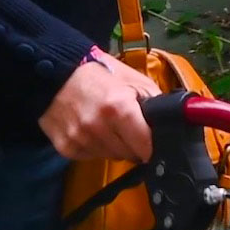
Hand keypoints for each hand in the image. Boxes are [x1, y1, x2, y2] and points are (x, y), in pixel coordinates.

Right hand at [38, 54, 158, 161]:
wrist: (55, 73)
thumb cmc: (100, 73)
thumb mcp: (134, 80)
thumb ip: (155, 102)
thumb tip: (175, 121)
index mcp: (119, 109)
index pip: (146, 146)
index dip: (152, 146)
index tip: (154, 143)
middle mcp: (98, 127)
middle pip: (129, 155)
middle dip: (133, 144)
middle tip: (128, 128)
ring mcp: (80, 139)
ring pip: (110, 157)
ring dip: (114, 147)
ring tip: (107, 125)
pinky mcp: (65, 147)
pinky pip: (91, 156)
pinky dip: (95, 147)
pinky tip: (91, 130)